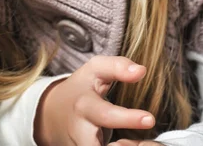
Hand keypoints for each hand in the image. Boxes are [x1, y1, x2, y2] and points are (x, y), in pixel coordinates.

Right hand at [34, 55, 154, 145]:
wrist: (52, 111)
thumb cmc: (81, 87)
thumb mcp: (95, 69)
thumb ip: (118, 66)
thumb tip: (141, 71)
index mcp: (84, 105)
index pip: (106, 114)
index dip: (128, 118)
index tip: (150, 119)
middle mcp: (80, 130)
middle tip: (143, 145)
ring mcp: (79, 145)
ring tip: (134, 144)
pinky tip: (125, 145)